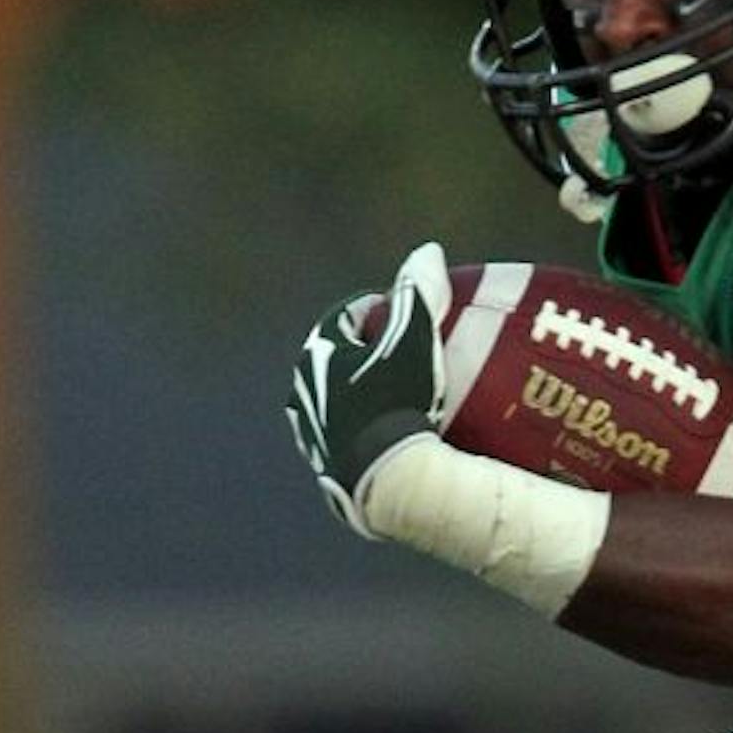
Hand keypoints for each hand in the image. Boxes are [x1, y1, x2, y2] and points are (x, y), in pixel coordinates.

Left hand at [286, 241, 453, 536]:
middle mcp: (303, 390)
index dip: (374, 311)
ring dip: (361, 394)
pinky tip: (393, 438)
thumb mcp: (414, 342)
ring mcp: (311, 433)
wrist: (387, 482)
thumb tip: (428, 251)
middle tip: (404, 353)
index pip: (345, 319)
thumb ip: (420, 293)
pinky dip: (365, 430)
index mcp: (318, 354)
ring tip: (398, 398)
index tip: (403, 312)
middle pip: (336, 358)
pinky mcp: (324, 467)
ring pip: (336, 400)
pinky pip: (346, 438)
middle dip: (365, 352)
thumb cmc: (399, 405)